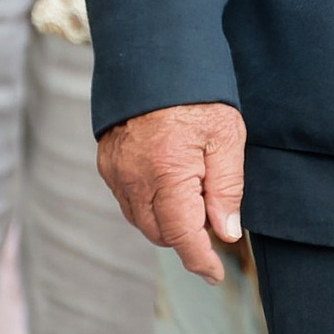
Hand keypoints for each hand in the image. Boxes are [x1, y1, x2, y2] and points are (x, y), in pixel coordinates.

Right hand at [99, 102, 248, 280]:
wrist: (155, 58)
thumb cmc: (197, 95)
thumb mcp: (226, 138)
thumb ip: (226, 189)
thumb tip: (227, 232)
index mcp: (168, 173)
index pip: (183, 236)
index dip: (201, 261)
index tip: (215, 275)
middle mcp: (134, 178)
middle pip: (160, 233)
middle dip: (187, 237)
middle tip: (213, 217)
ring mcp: (116, 171)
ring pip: (141, 220)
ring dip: (166, 223)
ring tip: (193, 196)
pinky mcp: (107, 162)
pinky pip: (127, 200)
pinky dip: (149, 205)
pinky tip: (169, 186)